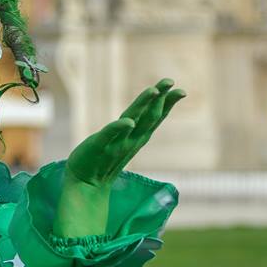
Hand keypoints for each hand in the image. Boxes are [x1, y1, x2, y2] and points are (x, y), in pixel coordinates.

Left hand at [66, 78, 185, 186]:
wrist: (85, 185)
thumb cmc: (102, 161)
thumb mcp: (122, 143)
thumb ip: (132, 131)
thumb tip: (141, 117)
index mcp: (136, 138)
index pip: (155, 118)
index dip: (168, 104)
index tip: (181, 90)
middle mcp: (130, 141)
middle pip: (149, 117)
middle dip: (160, 99)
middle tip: (170, 82)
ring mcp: (115, 144)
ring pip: (133, 122)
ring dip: (143, 106)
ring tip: (153, 91)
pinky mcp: (98, 147)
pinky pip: (109, 136)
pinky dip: (119, 129)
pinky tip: (128, 122)